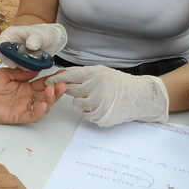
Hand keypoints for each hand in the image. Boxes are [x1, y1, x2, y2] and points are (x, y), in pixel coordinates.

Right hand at [0, 23, 66, 68]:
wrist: (51, 40)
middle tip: (27, 65)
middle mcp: (8, 43)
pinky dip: (24, 69)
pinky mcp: (17, 59)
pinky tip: (32, 66)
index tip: (14, 63)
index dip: (4, 56)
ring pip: (10, 64)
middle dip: (15, 63)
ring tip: (32, 64)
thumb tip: (30, 45)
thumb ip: (36, 39)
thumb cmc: (45, 34)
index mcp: (10, 34)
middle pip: (3, 57)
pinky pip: (16, 67)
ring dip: (20, 67)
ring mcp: (13, 52)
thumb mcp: (42, 35)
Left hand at [0, 68, 65, 124]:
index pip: (43, 83)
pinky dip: (39, 111)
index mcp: (25, 87)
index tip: (63, 73)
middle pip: (46, 96)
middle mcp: (26, 98)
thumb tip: (36, 70)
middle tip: (63, 83)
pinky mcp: (16, 116)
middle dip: (56, 90)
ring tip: (54, 90)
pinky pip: (31, 116)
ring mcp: (22, 108)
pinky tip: (43, 104)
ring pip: (42, 106)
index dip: (54, 79)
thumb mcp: (6, 73)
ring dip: (50, 99)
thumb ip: (21, 72)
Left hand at [45, 65, 168, 126]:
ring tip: (96, 97)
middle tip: (79, 88)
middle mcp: (96, 89)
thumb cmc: (120, 83)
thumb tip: (63, 75)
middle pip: (70, 90)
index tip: (49, 81)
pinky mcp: (101, 116)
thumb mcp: (102, 72)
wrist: (140, 97)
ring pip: (77, 103)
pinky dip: (90, 111)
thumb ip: (83, 74)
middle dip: (70, 89)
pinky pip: (86, 114)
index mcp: (96, 75)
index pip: (71, 76)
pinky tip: (100, 105)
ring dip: (83, 101)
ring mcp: (99, 104)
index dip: (58, 79)